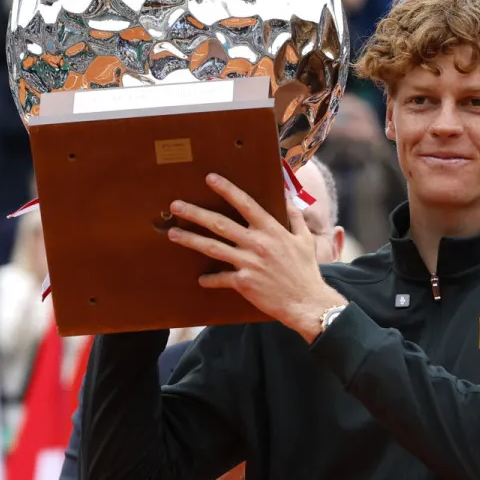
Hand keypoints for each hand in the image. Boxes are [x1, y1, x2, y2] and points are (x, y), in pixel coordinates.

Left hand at [167, 174, 344, 343]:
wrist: (307, 301)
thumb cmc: (306, 271)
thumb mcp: (305, 240)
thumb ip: (296, 217)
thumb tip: (289, 199)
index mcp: (271, 230)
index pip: (245, 204)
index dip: (227, 190)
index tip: (210, 178)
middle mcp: (257, 243)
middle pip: (220, 224)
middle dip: (196, 213)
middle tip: (176, 205)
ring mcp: (248, 263)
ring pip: (213, 248)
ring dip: (190, 239)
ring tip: (173, 233)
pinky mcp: (244, 282)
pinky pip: (221, 278)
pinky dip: (210, 279)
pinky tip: (201, 279)